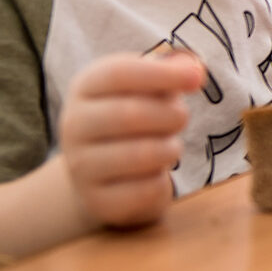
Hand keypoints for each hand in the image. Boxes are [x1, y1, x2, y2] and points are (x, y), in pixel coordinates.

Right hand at [59, 50, 204, 228]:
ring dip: (170, 148)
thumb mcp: (149, 87)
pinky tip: (156, 174)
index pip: (119, 74)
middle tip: (181, 118)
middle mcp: (73, 125)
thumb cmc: (135, 116)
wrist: (102, 174)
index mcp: (85, 87)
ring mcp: (80, 167)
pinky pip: (146, 190)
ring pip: (140, 155)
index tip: (198, 78)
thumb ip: (173, 72)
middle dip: (171, 115)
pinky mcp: (98, 201)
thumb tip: (193, 69)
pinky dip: (163, 181)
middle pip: (129, 114)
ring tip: (169, 146)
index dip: (162, 74)